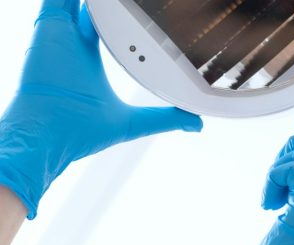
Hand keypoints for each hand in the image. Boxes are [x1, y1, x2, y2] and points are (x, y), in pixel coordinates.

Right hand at [0, 1, 201, 218]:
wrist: (50, 133)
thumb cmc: (81, 131)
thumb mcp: (133, 122)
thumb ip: (164, 119)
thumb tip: (196, 124)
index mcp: (89, 53)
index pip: (108, 23)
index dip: (123, 13)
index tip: (144, 6)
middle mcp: (73, 38)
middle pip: (94, 6)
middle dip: (114, 3)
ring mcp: (60, 30)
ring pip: (78, 0)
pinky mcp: (49, 25)